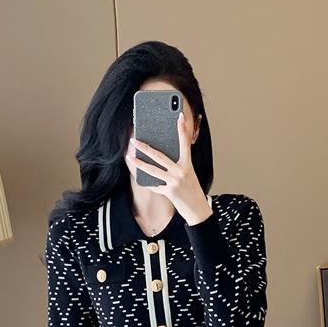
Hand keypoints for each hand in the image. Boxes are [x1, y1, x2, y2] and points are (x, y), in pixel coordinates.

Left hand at [125, 111, 212, 225]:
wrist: (198, 210)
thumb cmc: (192, 189)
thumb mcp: (188, 174)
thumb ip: (177, 164)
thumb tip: (160, 156)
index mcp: (188, 164)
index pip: (185, 143)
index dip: (182, 129)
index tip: (179, 116)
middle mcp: (181, 171)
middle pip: (160, 156)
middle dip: (145, 147)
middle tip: (134, 140)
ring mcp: (175, 182)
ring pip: (153, 170)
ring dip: (139, 163)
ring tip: (129, 156)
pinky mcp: (169, 192)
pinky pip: (155, 186)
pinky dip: (150, 184)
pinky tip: (143, 180)